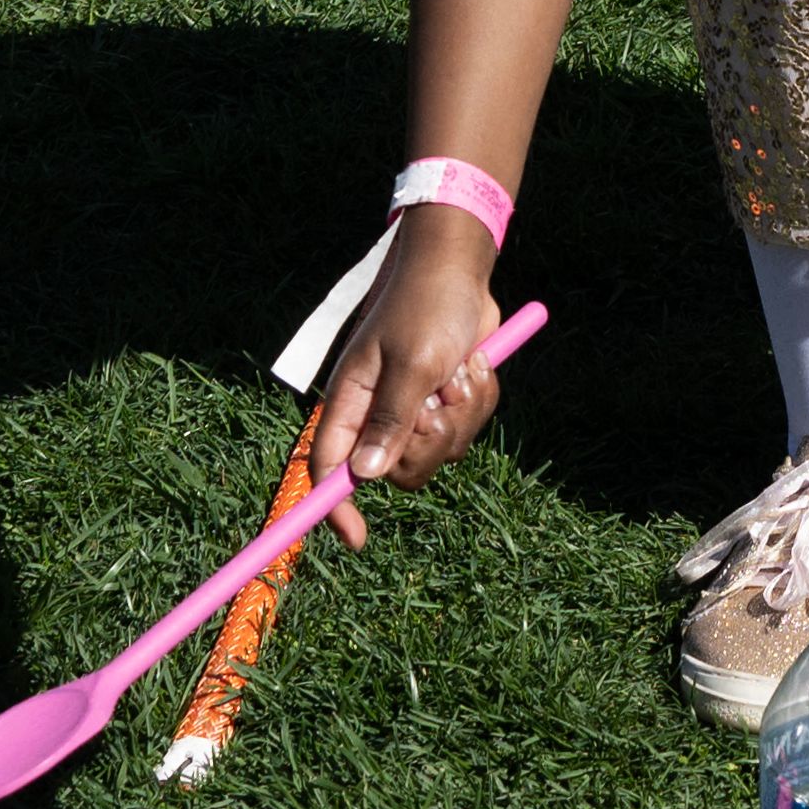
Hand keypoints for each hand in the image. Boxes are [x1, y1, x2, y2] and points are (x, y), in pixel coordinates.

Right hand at [307, 209, 506, 547]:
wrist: (461, 270)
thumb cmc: (426, 305)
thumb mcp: (411, 363)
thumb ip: (390, 420)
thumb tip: (364, 476)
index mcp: (351, 400)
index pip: (329, 466)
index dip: (336, 506)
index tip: (357, 538)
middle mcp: (377, 410)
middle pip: (397, 471)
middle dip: (429, 443)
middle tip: (439, 402)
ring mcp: (414, 407)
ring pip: (441, 451)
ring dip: (462, 413)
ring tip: (459, 369)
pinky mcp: (447, 401)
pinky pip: (469, 429)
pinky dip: (479, 400)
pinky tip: (473, 364)